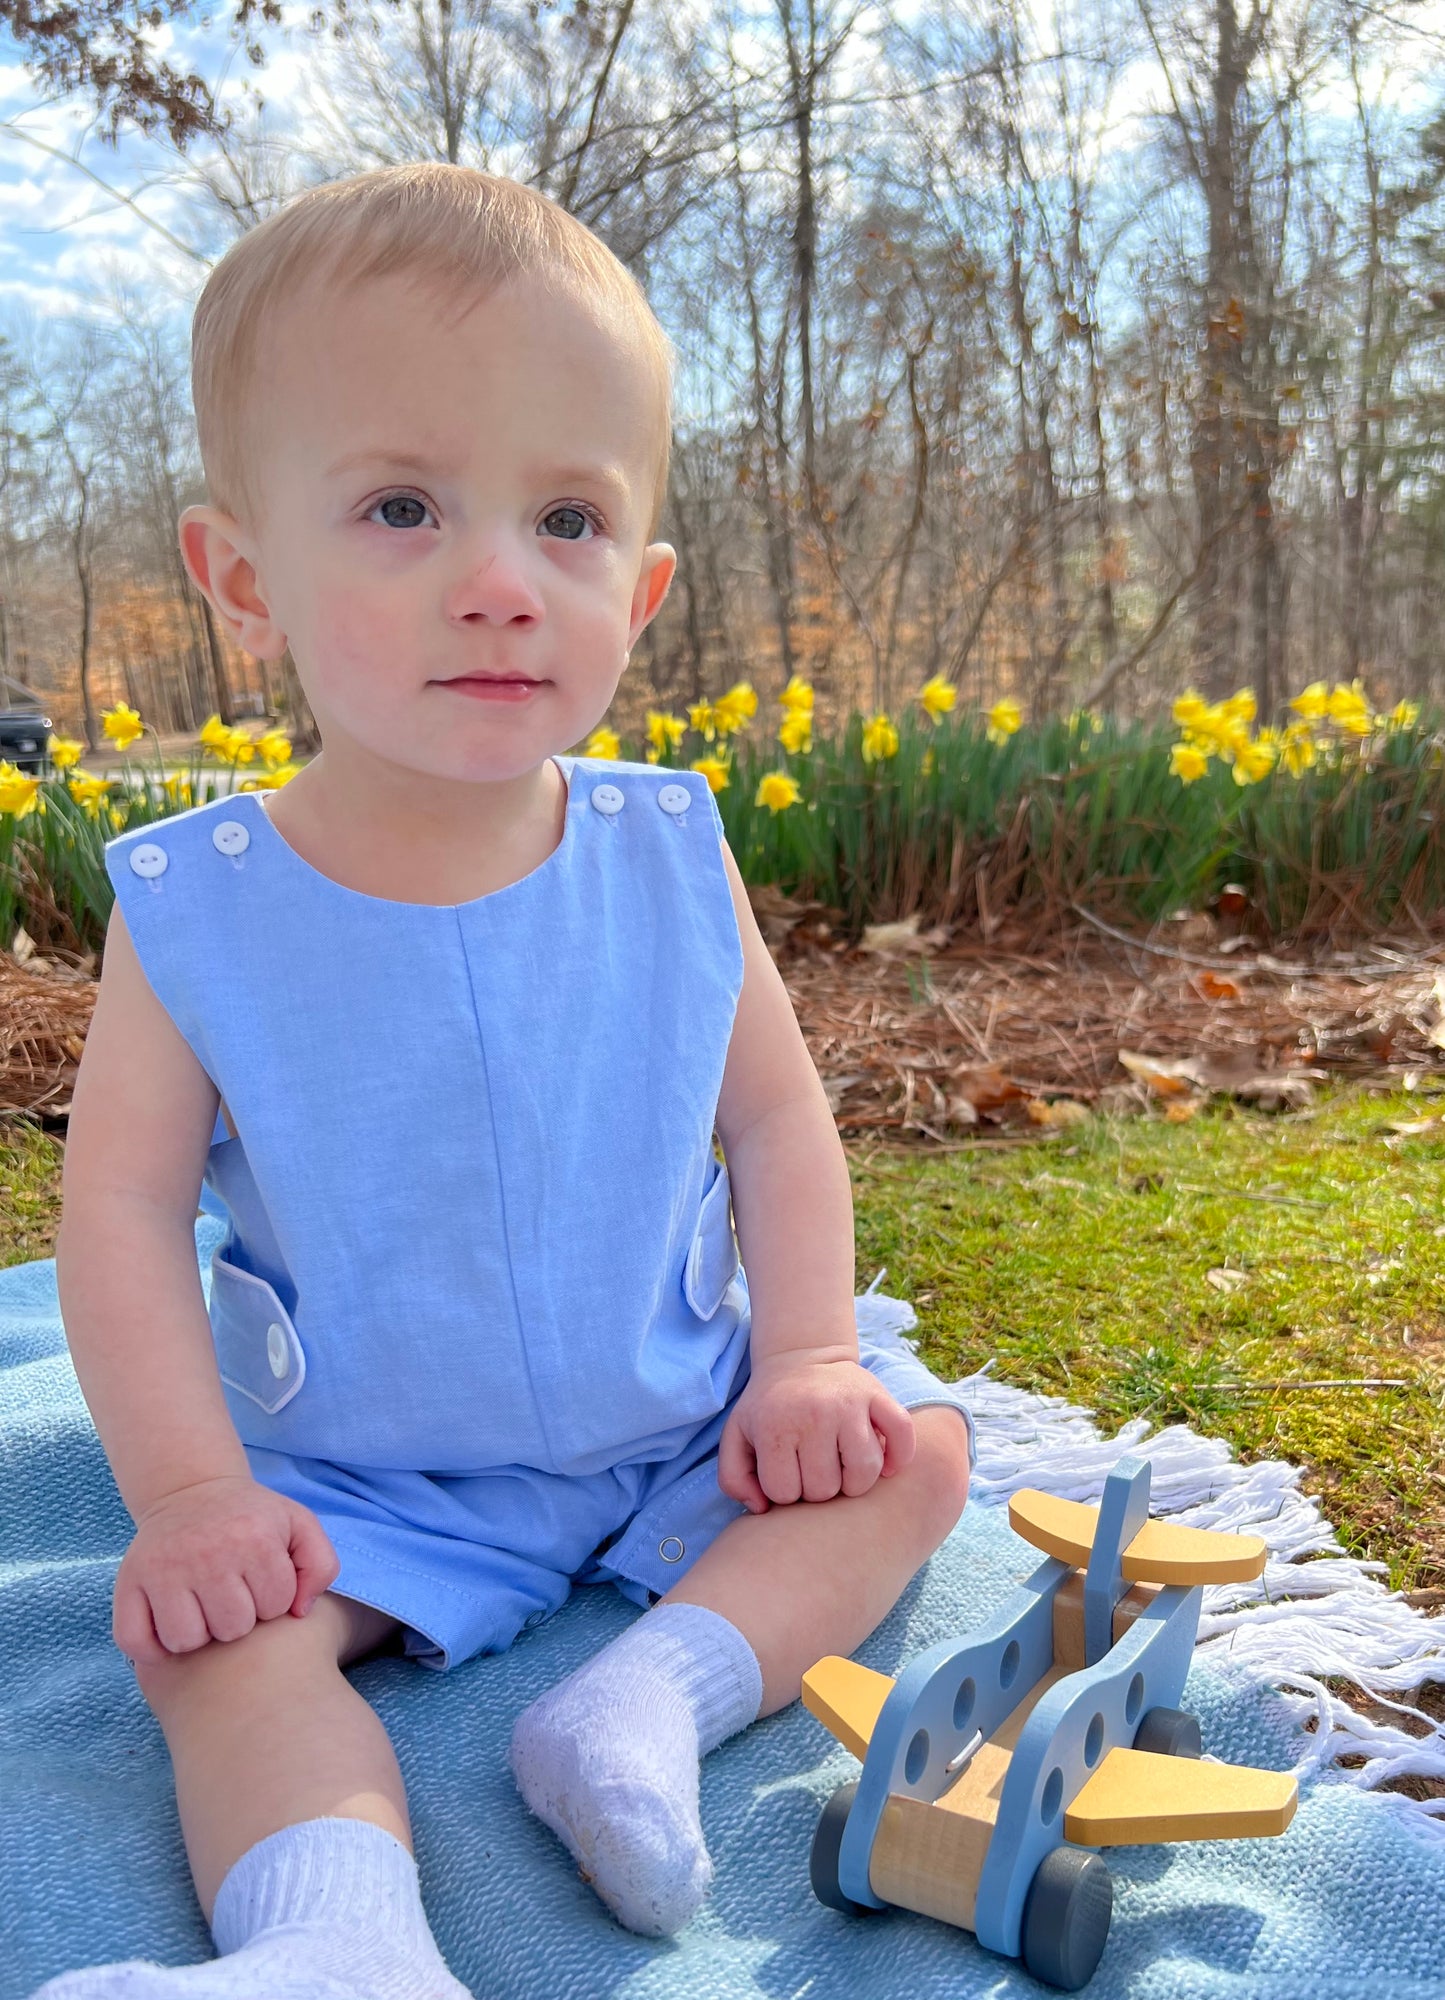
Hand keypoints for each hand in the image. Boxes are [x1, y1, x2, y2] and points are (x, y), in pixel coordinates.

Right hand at [112, 1473, 338, 1665]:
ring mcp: (164, 1569)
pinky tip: (169, 1622)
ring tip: (202, 1606)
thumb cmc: (250, 1517)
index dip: (273, 1600)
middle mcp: (207, 1553)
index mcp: (254, 1539)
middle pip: (232, 1629)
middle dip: (237, 1618)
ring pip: (187, 1641)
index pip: (277, 1607)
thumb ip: (320, 1565)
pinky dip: (152, 1646)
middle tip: (229, 1593)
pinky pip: (136, 1643)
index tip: (260, 1581)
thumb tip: (300, 1613)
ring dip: (197, 1634)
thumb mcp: (298, 1525)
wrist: (191, 1491)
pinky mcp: (129, 1582)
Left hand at [717, 1353, 915, 1512]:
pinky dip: (897, 1458)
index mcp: (774, 1426)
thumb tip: (761, 1509)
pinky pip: (902, 1437)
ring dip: (854, 1481)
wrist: (799, 1358)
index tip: (785, 1472)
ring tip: (841, 1467)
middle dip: (817, 1489)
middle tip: (813, 1468)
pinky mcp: (879, 1395)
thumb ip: (734, 1479)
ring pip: (863, 1474)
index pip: (785, 1493)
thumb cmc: (768, 1408)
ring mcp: (850, 1404)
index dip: (784, 1492)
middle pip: (824, 1490)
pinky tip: (883, 1465)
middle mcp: (813, 1414)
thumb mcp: (737, 1436)